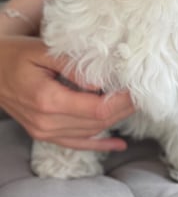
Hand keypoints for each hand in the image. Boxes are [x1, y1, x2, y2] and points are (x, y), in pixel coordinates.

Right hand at [0, 36, 134, 150]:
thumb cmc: (15, 56)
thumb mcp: (43, 52)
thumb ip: (72, 66)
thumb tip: (102, 80)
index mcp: (49, 100)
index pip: (97, 107)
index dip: (121, 101)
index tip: (138, 88)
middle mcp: (48, 122)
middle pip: (98, 121)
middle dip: (124, 109)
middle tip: (143, 94)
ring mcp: (45, 131)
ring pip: (91, 132)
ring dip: (116, 121)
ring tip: (135, 106)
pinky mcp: (45, 133)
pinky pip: (77, 143)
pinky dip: (99, 144)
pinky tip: (118, 143)